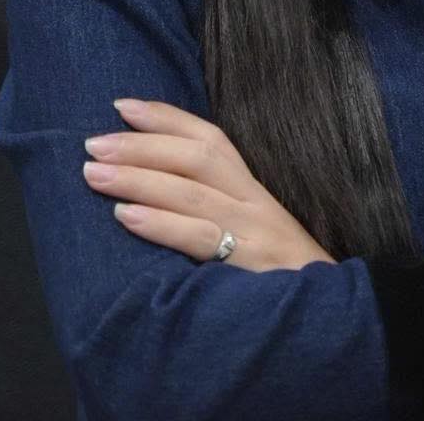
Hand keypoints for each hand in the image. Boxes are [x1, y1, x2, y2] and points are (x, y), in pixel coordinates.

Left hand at [81, 98, 336, 271]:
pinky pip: (200, 239)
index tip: (123, 105)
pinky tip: (124, 216)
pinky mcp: (250, 267)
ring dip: (138, 177)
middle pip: (197, 158)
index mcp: (253, 190)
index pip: (211, 139)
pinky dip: (160, 224)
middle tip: (92, 142)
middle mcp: (254, 202)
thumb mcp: (255, 233)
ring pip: (192, 193)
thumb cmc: (282, 277)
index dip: (167, 118)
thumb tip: (156, 190)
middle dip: (141, 145)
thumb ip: (217, 209)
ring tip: (94, 172)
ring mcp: (254, 233)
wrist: (331, 317)